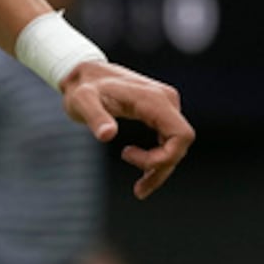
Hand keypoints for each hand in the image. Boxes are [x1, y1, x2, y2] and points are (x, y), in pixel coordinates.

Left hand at [60, 60, 194, 198]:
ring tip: (140, 189)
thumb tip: (107, 135)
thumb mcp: (82, 102)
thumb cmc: (82, 88)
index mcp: (154, 99)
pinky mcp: (159, 111)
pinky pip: (168, 140)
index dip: (166, 158)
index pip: (181, 135)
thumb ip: (95, 117)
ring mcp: (165, 105)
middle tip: (138, 189)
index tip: (130, 158)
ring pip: (175, 145)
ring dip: (160, 168)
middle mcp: (166, 100)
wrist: (84, 73)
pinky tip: (142, 171)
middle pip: (180, 144)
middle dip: (161, 168)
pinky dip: (158, 158)